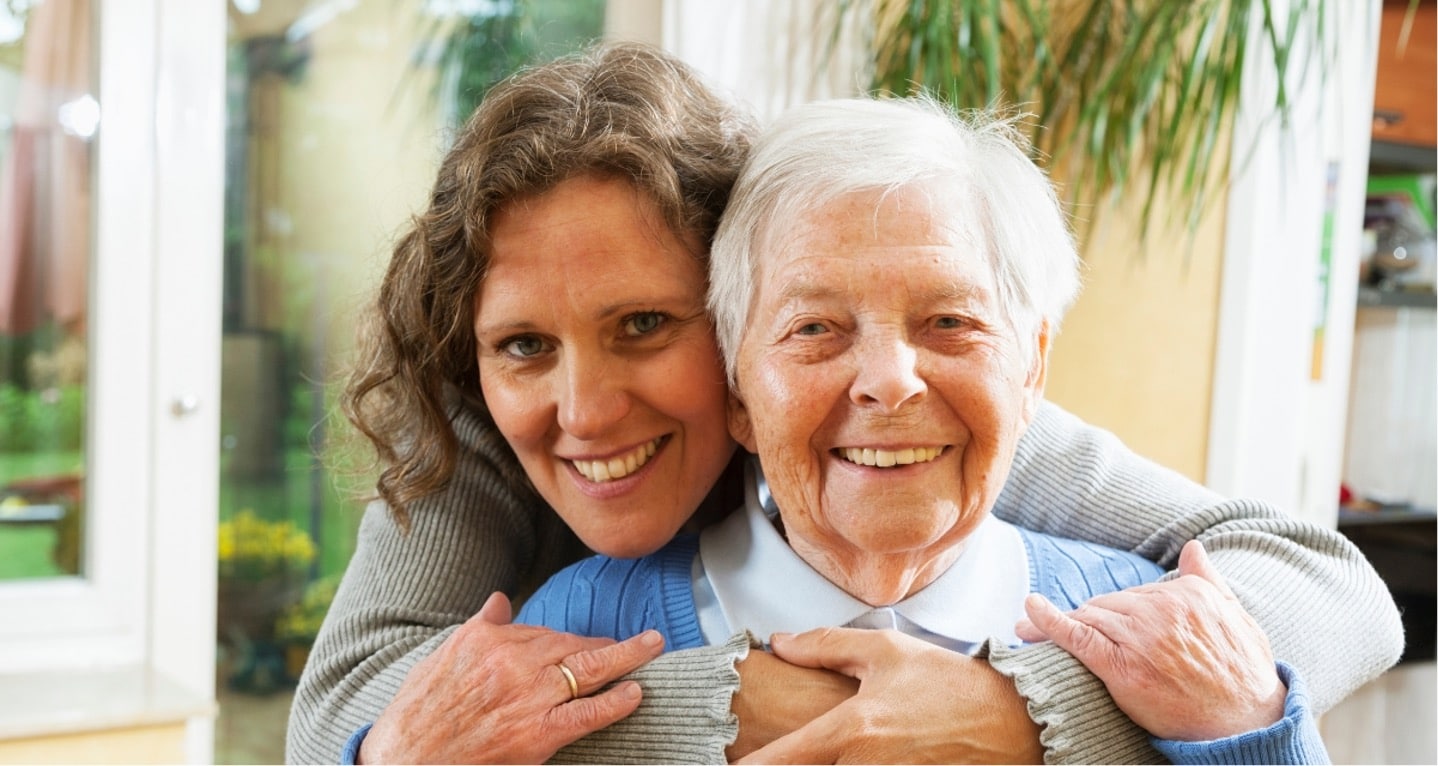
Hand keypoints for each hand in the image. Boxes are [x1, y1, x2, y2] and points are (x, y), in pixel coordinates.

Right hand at [358, 592, 662, 763]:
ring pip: (588, 670)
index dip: (570, 639)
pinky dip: (614, 703)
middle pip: (572, 645)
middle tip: (641, 640)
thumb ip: (479, 627)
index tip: (588, 642)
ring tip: (652, 647)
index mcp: (489, 640)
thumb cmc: (419, 712)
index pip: (543, 632)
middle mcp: (512, 663)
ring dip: (627, 657)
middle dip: (608, 643)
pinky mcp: (537, 734)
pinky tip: (635, 693)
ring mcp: (528, 698)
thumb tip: (499, 600)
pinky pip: (586, 714)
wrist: (405, 760)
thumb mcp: (442, 657)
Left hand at [738, 628, 1041, 763]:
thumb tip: (778, 643)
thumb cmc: (950, 684)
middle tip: (771, 754)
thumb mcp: (886, 651)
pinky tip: (856, 758)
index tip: (724, 764)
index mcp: (853, 730)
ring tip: (820, 750)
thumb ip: (825, 646)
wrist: (1013, 723)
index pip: (779, 761)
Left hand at [1017, 540, 1285, 740]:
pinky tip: (1029, 611)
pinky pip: (1078, 636)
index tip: (1104, 620)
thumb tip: (1193, 547)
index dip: (1117, 612)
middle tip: (1066, 633)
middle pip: (1107, 605)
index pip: (1134, 593)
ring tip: (1029, 631)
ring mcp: (1141, 638)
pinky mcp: (1122, 667)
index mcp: (1187, 593)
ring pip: (1090, 619)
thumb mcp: (1237, 618)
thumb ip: (1208, 581)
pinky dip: (1049, 621)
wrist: (1248, 724)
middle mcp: (1162, 610)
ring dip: (1061, 624)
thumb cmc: (1244, 675)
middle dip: (1089, 620)